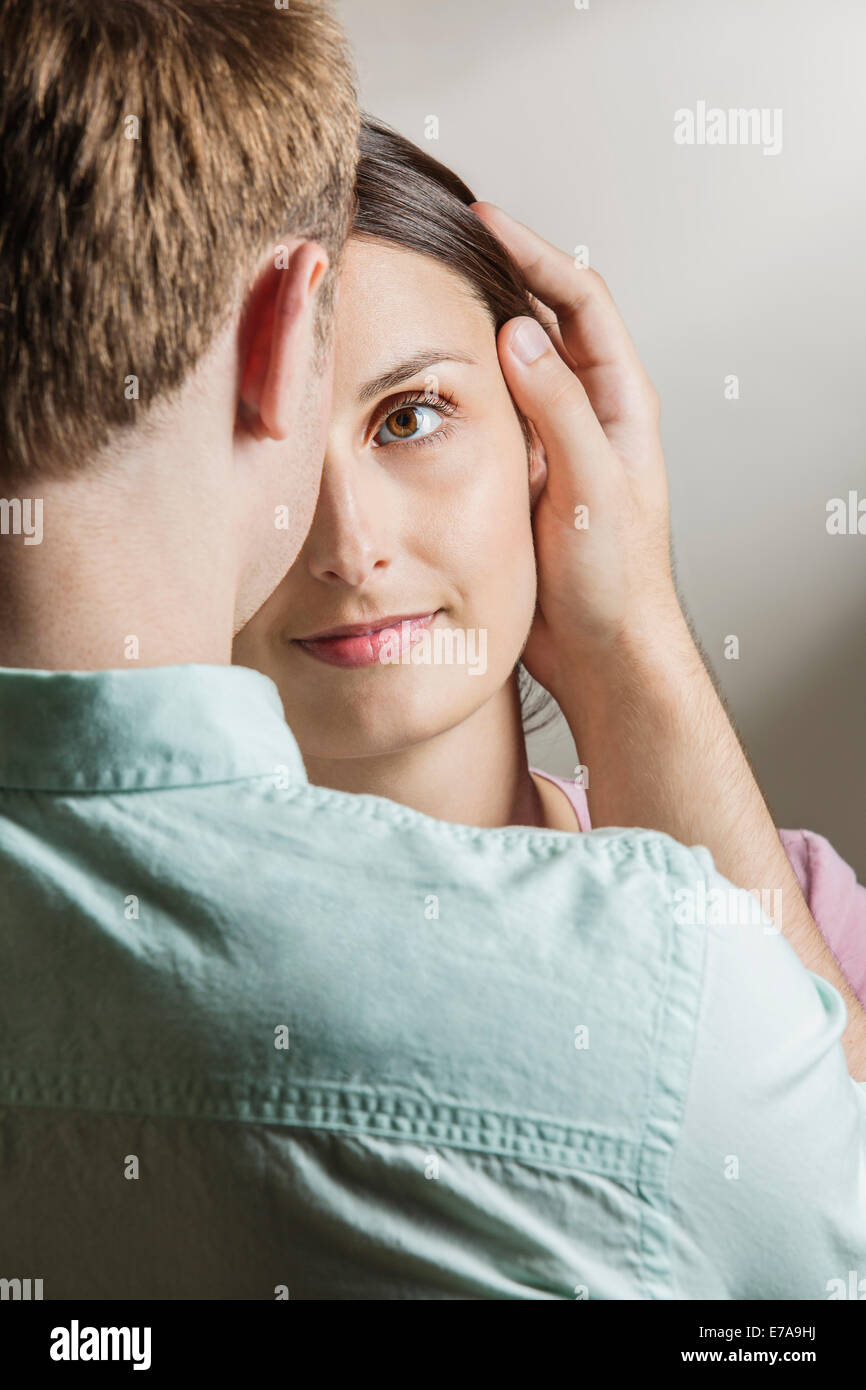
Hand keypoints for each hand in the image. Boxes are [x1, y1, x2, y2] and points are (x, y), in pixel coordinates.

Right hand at [470, 201, 686, 701]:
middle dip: (497, 275)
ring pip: (508, 364)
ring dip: (470, 330)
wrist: (600, 653)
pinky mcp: (519, 473)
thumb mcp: (590, 486)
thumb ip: (559, 410)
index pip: (580, 298)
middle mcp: (586, 412)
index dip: (534, 252)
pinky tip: (415, 382)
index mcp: (619, 402)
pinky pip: (483, 413)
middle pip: (543, 317)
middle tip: (441, 245)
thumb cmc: (614, 580)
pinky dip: (453, 389)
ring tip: (420, 296)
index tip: (483, 222)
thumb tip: (522, 332)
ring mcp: (551, 440)